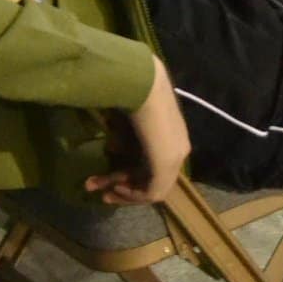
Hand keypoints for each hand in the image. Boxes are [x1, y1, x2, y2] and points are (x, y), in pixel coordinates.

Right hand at [85, 57, 190, 205]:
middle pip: (152, 178)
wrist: (143, 85)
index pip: (155, 164)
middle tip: (103, 195)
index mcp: (174, 135)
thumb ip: (127, 134)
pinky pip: (152, 193)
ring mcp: (175, 158)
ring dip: (126, 194)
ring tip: (104, 195)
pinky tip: (116, 187)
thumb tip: (113, 145)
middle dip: (125, 188)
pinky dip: (133, 195)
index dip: (132, 174)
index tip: (110, 178)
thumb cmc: (133, 92)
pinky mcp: (166, 165)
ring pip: (152, 188)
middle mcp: (179, 149)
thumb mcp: (130, 116)